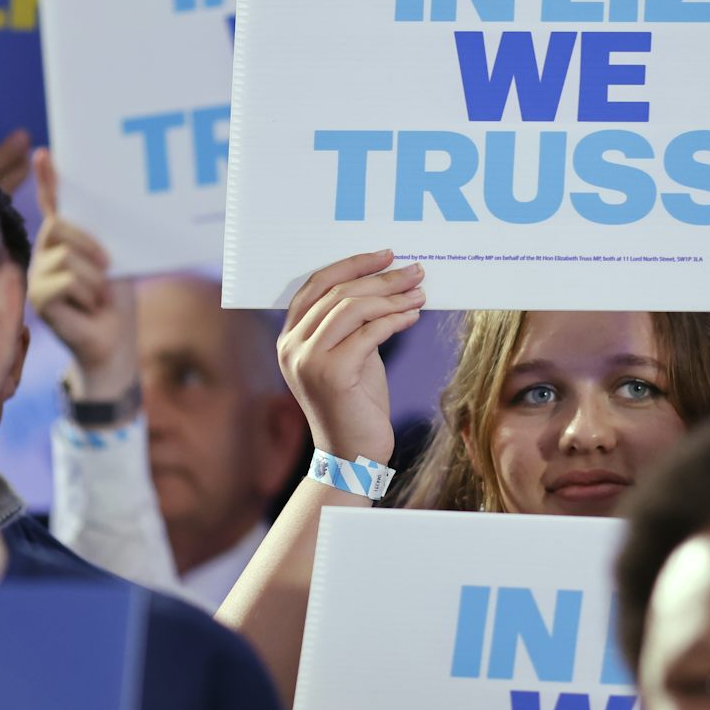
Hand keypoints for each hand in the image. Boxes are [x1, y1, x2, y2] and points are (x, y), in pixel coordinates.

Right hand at [29, 148, 139, 400]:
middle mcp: (44, 254)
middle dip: (91, 246)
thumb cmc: (115, 302)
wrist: (114, 341)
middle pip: (59, 227)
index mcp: (64, 243)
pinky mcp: (37, 297)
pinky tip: (87, 309)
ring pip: (68, 257)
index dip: (49, 179)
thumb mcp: (114, 263)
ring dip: (95, 280)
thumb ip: (103, 239)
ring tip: (97, 298)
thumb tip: (108, 205)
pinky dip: (87, 295)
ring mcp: (37, 275)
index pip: (53, 205)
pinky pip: (66, 280)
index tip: (44, 152)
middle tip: (108, 269)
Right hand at [278, 250, 423, 463]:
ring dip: (392, 296)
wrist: (352, 455)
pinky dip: (395, 319)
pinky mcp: (331, 374)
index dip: (351, 265)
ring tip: (419, 293)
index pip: (315, 284)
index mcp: (290, 337)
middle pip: (337, 292)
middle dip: (381, 278)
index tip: (385, 255)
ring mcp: (307, 360)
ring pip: (352, 308)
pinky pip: (368, 333)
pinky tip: (413, 316)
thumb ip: (355, 324)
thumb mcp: (352, 355)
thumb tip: (387, 285)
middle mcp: (292, 346)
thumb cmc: (355, 404)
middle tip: (414, 271)